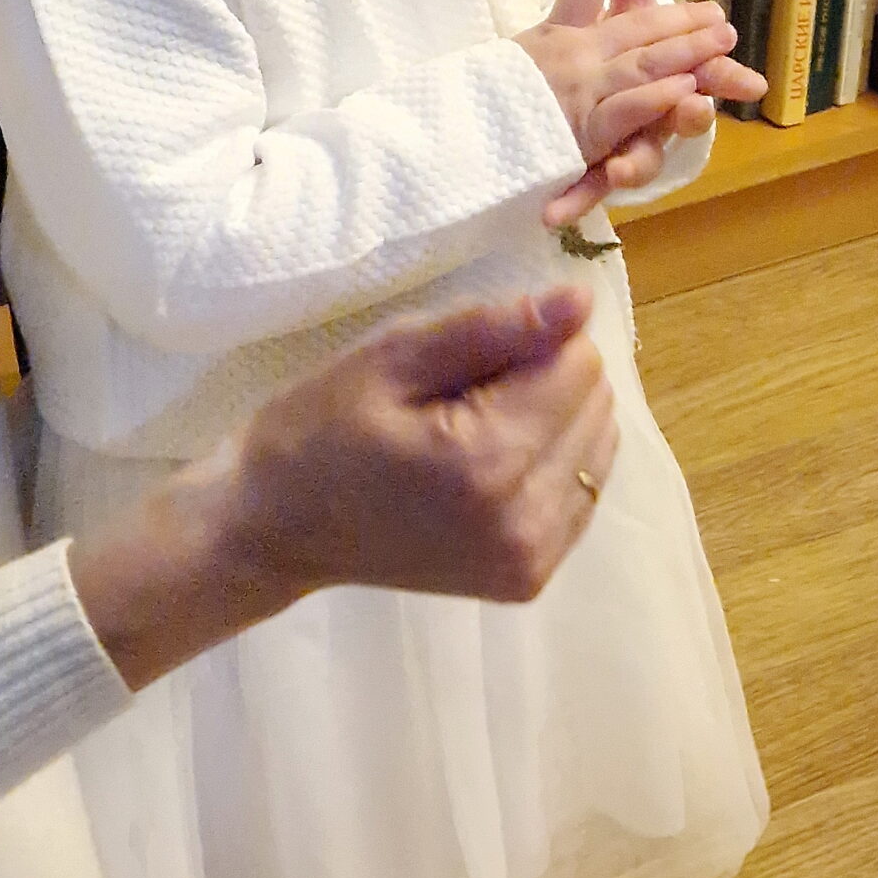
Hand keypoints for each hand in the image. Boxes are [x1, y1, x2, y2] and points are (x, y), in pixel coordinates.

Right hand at [70, 286, 616, 691]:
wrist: (277, 526)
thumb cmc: (320, 427)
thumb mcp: (392, 356)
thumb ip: (493, 328)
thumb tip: (579, 300)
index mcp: (488, 463)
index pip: (578, 365)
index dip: (531, 338)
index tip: (466, 353)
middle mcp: (526, 523)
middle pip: (596, 405)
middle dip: (545, 377)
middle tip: (461, 388)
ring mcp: (533, 560)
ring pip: (599, 446)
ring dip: (553, 418)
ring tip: (474, 423)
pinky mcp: (531, 577)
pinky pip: (583, 488)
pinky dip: (550, 458)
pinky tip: (491, 456)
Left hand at [541, 0, 765, 226]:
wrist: (572, 102)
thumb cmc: (609, 54)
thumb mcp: (614, 13)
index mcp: (665, 76)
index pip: (700, 73)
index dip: (721, 74)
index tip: (748, 80)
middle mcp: (652, 113)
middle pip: (674, 114)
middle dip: (688, 112)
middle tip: (694, 106)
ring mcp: (624, 144)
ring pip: (639, 157)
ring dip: (637, 162)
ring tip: (623, 170)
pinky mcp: (589, 171)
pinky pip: (584, 190)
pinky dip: (571, 202)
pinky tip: (553, 216)